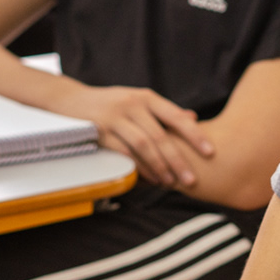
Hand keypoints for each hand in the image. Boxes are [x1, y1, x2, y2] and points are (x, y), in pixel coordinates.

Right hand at [59, 86, 213, 188]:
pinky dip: (138, 167)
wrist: (69, 99)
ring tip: (170, 182)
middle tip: (191, 179)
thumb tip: (193, 117)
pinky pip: (124, 152)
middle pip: (161, 135)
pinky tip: (149, 178)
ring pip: (144, 145)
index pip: (175, 116)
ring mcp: (115, 117)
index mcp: (146, 97)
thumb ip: (163, 111)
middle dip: (178, 160)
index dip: (194, 135)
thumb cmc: (109, 103)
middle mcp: (132, 104)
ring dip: (159, 166)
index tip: (210, 152)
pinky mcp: (100, 130)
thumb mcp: (137, 100)